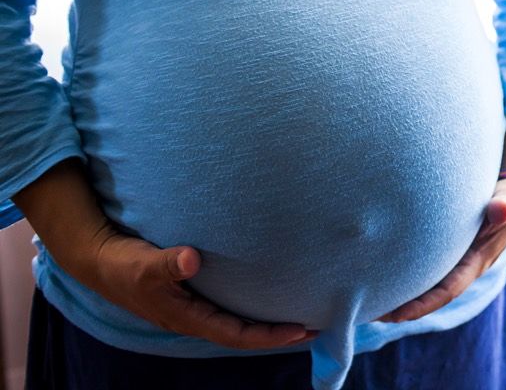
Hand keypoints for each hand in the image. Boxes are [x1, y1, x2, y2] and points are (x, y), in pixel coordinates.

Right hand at [81, 229, 315, 348]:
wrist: (100, 260)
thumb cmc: (123, 263)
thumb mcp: (143, 263)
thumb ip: (167, 263)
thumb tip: (190, 260)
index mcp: (187, 317)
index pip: (236, 334)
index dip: (268, 335)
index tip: (300, 330)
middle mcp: (194, 317)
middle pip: (243, 334)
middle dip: (278, 334)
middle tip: (316, 327)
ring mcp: (193, 308)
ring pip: (237, 322)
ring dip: (267, 321)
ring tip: (301, 314)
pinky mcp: (193, 294)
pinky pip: (229, 307)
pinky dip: (252, 306)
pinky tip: (268, 294)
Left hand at [375, 179, 505, 322]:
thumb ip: (505, 206)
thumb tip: (499, 210)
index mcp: (476, 263)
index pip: (447, 291)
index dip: (422, 305)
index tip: (396, 315)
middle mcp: (462, 267)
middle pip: (430, 295)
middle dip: (402, 307)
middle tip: (368, 312)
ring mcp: (453, 261)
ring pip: (424, 283)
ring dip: (399, 293)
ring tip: (365, 299)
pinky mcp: (445, 251)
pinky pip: (422, 268)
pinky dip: (403, 274)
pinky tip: (378, 271)